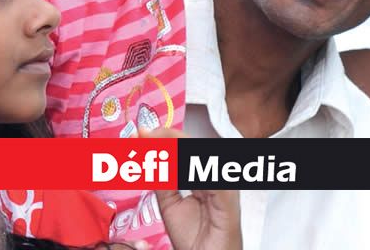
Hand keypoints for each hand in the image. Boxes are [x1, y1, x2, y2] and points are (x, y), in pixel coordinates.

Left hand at [135, 128, 241, 249]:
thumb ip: (163, 183)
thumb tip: (150, 160)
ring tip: (154, 138)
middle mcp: (217, 178)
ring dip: (176, 146)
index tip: (143, 132)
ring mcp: (224, 185)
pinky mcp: (226, 197)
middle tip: (145, 131)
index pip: (187, 152)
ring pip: (201, 157)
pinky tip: (172, 159)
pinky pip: (208, 176)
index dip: (166, 139)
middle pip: (194, 149)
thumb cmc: (196, 239)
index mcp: (205, 178)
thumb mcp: (170, 206)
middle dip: (169, 137)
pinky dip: (190, 165)